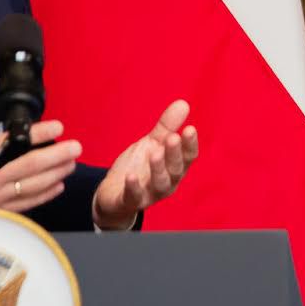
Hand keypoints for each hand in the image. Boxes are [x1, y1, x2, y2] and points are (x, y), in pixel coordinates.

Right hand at [0, 84, 81, 228]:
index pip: (14, 143)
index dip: (38, 134)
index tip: (57, 127)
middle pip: (31, 167)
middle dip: (57, 156)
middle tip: (75, 147)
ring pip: (33, 186)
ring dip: (55, 174)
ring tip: (71, 163)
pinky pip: (26, 203)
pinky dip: (44, 194)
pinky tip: (57, 185)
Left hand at [92, 100, 198, 229]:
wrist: (114, 192)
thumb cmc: (139, 166)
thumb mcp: (153, 143)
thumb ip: (167, 126)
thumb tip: (183, 104)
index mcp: (175, 167)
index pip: (188, 157)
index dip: (190, 144)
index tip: (190, 129)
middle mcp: (167, 182)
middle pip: (176, 170)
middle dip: (175, 154)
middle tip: (172, 137)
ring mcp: (150, 193)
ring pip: (159, 184)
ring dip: (158, 169)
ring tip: (155, 153)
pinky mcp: (131, 201)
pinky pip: (134, 197)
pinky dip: (133, 187)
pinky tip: (130, 176)